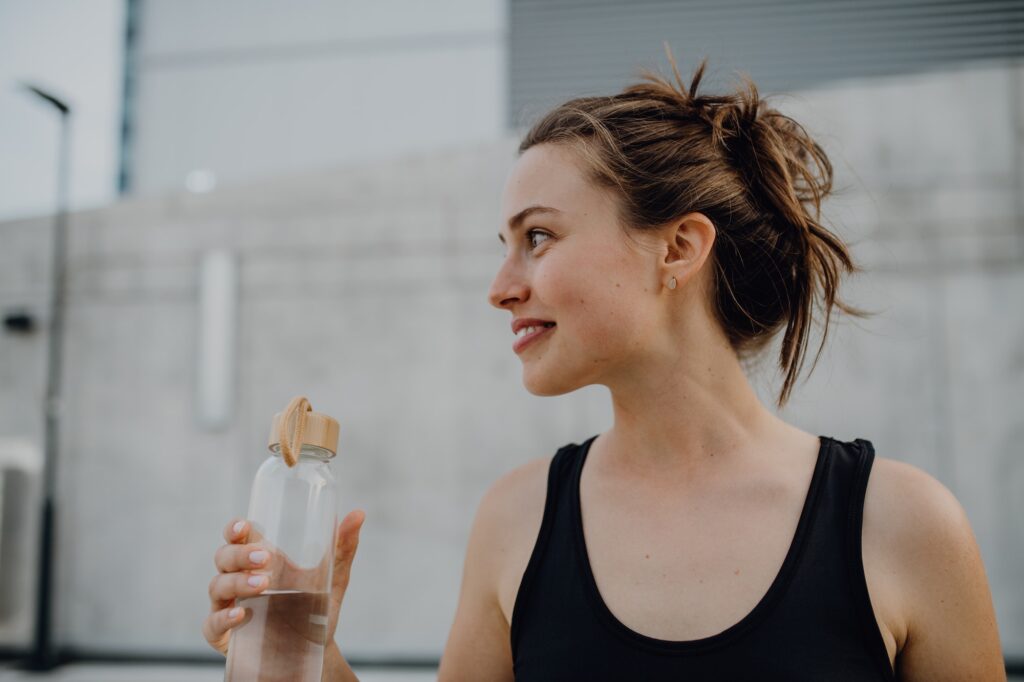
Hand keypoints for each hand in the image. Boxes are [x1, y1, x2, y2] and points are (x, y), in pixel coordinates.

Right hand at [202, 511, 366, 656]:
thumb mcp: (333, 577)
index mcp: (260, 560)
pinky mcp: (224, 635)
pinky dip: (223, 618)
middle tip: (265, 557)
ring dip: (237, 581)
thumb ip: (343, 547)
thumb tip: (358, 514)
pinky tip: (241, 614)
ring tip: (263, 583)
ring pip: (218, 586)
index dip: (234, 528)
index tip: (245, 526)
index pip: (237, 536)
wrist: (315, 651)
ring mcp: (229, 606)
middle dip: (239, 554)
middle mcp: (240, 579)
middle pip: (224, 557)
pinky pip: (213, 623)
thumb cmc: (316, 607)